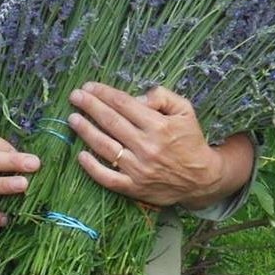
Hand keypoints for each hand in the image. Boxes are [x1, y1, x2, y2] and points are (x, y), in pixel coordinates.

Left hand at [68, 82, 246, 208]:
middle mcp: (147, 146)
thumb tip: (136, 97)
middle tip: (75, 96)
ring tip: (73, 119)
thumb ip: (163, 96)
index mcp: (159, 126)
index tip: (88, 86)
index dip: (103, 93)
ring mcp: (139, 169)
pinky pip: (108, 178)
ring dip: (85, 131)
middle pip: (110, 122)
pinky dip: (92, 167)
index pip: (123, 104)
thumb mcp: (185, 110)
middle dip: (89, 106)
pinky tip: (80, 155)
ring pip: (105, 147)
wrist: (202, 179)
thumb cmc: (190, 140)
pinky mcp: (135, 188)